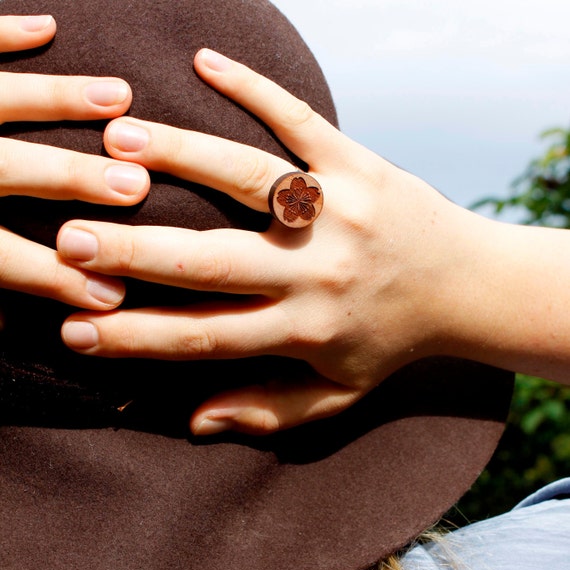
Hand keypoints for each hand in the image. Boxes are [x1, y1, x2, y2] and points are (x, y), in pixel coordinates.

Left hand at [0, 15, 149, 308]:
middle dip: (72, 178)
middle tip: (133, 188)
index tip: (113, 297)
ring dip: (57, 98)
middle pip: (7, 169)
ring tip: (117, 97)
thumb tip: (35, 321)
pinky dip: (2, 33)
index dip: (54, 279)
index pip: (0, 257)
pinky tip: (46, 26)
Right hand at [55, 49, 501, 433]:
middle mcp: (317, 270)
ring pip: (248, 178)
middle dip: (135, 252)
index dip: (137, 337)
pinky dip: (255, 90)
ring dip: (181, 156)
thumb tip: (194, 422)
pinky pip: (302, 121)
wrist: (466, 286)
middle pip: (212, 260)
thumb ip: (269, 410)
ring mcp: (339, 210)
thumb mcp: (338, 392)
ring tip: (119, 139)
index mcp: (305, 329)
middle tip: (69, 241)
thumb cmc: (391, 342)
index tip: (77, 330)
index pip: (205, 335)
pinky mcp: (360, 164)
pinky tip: (205, 63)